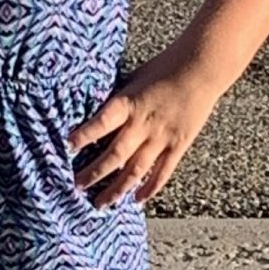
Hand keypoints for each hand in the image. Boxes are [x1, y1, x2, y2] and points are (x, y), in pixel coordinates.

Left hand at [66, 55, 227, 208]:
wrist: (201, 67)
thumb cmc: (165, 67)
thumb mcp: (133, 78)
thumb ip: (118, 100)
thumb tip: (95, 112)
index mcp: (128, 103)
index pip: (101, 123)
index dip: (84, 136)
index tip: (67, 148)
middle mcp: (143, 124)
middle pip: (114, 155)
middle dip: (94, 173)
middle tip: (76, 186)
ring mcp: (161, 138)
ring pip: (135, 170)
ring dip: (116, 189)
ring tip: (101, 203)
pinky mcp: (178, 145)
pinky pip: (162, 172)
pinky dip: (149, 188)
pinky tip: (136, 200)